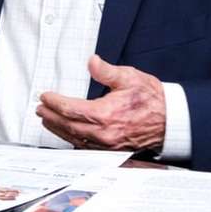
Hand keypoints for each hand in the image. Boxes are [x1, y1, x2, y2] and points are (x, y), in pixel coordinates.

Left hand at [35, 55, 165, 150]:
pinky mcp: (112, 149)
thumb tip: (91, 62)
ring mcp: (107, 144)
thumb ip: (106, 71)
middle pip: (68, 125)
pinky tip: (67, 133)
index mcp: (105, 114)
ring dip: (58, 129)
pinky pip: (86, 146)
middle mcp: (103, 133)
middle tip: (39, 109)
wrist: (170, 120)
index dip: (54, 102)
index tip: (45, 96)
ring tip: (47, 120)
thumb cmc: (152, 99)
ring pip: (74, 138)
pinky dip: (72, 138)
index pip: (70, 109)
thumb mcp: (129, 78)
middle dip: (51, 116)